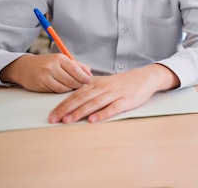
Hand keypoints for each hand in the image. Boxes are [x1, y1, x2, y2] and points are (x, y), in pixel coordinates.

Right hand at [0, 53, 91, 92]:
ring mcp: (45, 76)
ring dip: (71, 88)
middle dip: (79, 84)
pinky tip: (65, 88)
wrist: (24, 67)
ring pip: (65, 87)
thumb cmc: (46, 63)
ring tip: (74, 86)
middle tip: (82, 85)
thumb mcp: (62, 60)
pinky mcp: (41, 84)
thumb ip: (77, 65)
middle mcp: (52, 66)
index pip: (76, 70)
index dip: (84, 77)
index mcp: (59, 58)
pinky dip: (63, 91)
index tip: (89, 81)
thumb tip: (89, 73)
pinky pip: (56, 91)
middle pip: (71, 80)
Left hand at [48, 64, 178, 123]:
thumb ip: (91, 88)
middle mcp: (104, 88)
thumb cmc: (124, 82)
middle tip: (54, 119)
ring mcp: (115, 94)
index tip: (52, 114)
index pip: (76, 94)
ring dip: (80, 112)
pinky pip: (112, 108)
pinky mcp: (126, 101)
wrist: (145, 78)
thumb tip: (73, 95)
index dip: (63, 104)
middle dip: (66, 109)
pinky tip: (93, 120)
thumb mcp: (106, 82)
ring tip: (68, 120)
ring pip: (94, 103)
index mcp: (97, 84)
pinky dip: (102, 114)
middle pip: (82, 98)